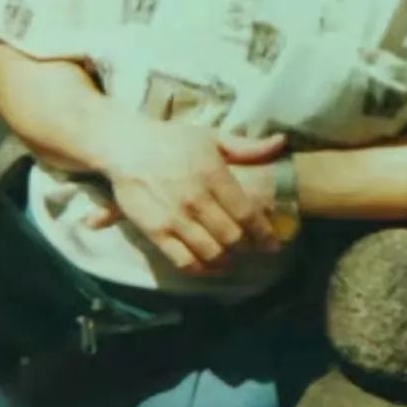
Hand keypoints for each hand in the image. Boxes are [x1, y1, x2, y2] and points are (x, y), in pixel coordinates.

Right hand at [86, 118, 285, 273]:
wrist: (126, 147)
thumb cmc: (172, 140)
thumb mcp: (211, 137)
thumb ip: (247, 146)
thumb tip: (281, 142)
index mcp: (214, 174)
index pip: (247, 212)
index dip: (264, 232)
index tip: (273, 244)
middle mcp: (196, 198)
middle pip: (232, 236)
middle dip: (247, 247)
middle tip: (252, 250)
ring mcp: (175, 217)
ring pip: (211, 251)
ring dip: (226, 261)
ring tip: (232, 260)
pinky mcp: (155, 231)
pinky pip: (183, 260)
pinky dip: (201, 269)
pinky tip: (210, 267)